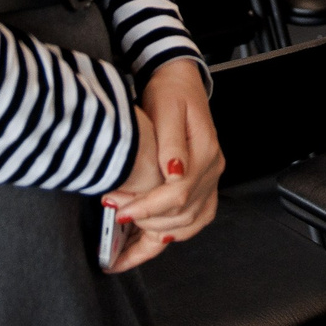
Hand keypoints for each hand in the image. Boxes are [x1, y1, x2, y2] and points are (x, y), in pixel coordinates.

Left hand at [102, 57, 220, 271]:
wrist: (180, 83)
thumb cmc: (171, 92)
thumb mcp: (167, 108)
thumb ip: (170, 142)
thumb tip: (173, 172)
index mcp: (204, 150)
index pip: (179, 192)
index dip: (147, 206)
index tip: (120, 211)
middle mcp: (211, 169)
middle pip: (183, 213)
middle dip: (145, 221)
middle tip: (113, 218)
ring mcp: (209, 179)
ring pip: (189, 223)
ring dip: (156, 235)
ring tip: (125, 243)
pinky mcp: (202, 185)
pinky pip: (194, 220)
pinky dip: (172, 234)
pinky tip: (150, 239)